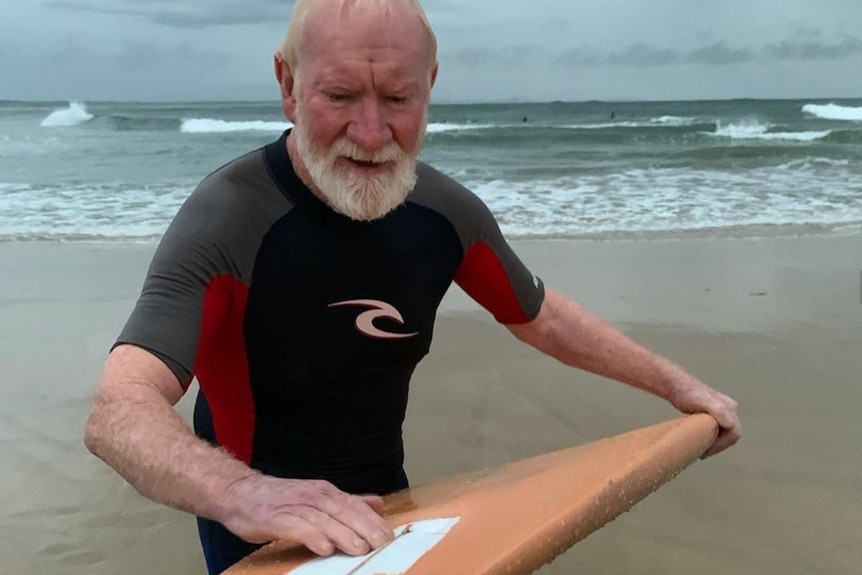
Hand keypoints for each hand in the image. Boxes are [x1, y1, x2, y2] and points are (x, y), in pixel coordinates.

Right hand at [218, 474, 393, 555]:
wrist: (240, 493)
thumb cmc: (281, 499)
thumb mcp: (317, 497)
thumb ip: (347, 502)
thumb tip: (377, 504)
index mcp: (325, 492)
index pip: (354, 505)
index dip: (372, 521)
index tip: (389, 536)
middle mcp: (313, 495)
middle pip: (343, 511)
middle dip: (364, 527)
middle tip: (381, 544)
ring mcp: (294, 506)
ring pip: (323, 519)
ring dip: (343, 534)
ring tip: (360, 549)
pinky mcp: (275, 518)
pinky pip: (296, 527)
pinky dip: (311, 536)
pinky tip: (324, 548)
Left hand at [670, 380, 740, 457]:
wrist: (675, 386)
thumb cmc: (687, 394)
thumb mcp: (703, 402)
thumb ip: (719, 411)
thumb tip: (730, 424)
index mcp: (730, 408)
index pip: (734, 434)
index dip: (721, 445)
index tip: (706, 451)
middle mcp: (730, 409)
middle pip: (731, 435)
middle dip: (718, 446)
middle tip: (703, 453)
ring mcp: (723, 411)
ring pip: (725, 434)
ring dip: (715, 444)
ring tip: (701, 449)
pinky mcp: (715, 414)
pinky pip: (718, 431)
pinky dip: (711, 439)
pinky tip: (700, 442)